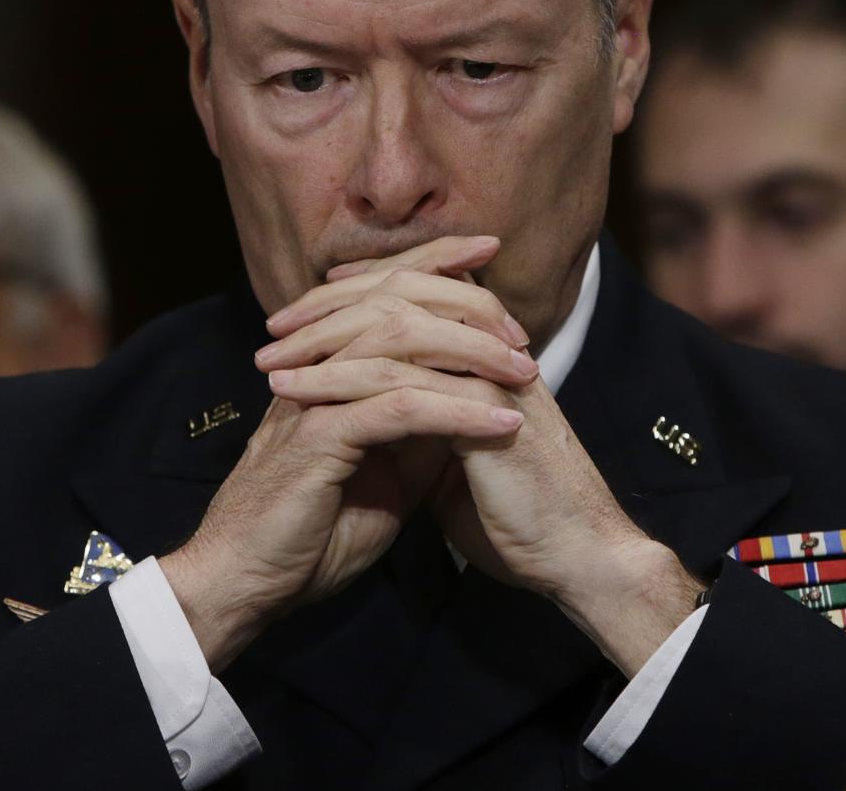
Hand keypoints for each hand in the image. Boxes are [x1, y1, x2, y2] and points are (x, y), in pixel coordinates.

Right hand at [160, 235, 533, 671]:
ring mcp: (314, 397)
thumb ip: (418, 426)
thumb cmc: (312, 531)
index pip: (384, 292)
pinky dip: (457, 412)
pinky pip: (398, 408)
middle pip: (395, 302)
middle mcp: (318, 367)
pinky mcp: (317, 437)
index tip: (487, 251)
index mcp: (329, 364)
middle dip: (464, 303)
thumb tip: (469, 392)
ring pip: (398, 346)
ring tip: (525, 375)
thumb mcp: (385, 470)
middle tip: (520, 331)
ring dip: (471, 357)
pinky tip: (500, 423)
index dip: (434, 262)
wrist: (248, 584)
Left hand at [262, 237, 702, 675]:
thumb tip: (391, 415)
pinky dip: (340, 383)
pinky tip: (299, 395)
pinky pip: (402, 381)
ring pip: (398, 326)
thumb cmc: (519, 513)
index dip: (363, 286)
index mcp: (487, 354)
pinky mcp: (485, 412)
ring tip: (270, 359)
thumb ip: (433, 422)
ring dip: (325, 338)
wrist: (575, 558)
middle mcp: (490, 351)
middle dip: (333, 301)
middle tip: (276, 321)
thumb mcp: (465, 455)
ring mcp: (489, 375)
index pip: (421, 290)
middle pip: (405, 291)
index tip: (311, 300)